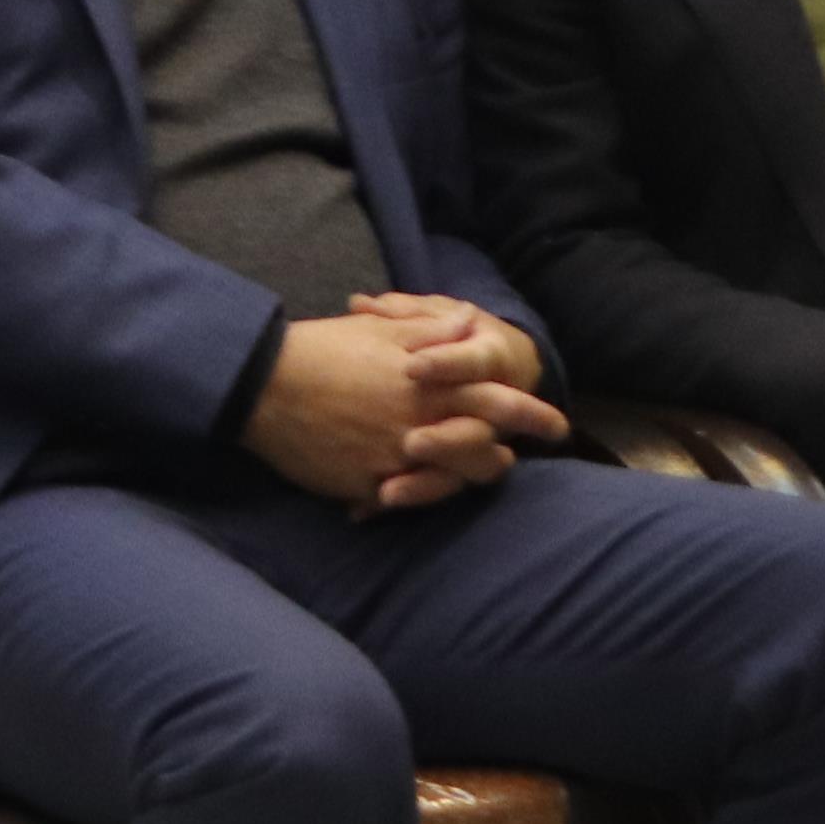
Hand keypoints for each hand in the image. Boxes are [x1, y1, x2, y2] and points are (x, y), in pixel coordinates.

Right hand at [244, 307, 564, 513]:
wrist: (267, 385)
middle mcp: (420, 424)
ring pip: (448, 480)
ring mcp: (394, 460)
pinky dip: (409, 496)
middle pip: (480, 449)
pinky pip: (399, 500)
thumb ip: (431, 331)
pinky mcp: (366, 485)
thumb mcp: (382, 332)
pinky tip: (412, 492)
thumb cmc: (326, 348)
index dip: (531, 413)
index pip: (496, 400)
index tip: (557, 424)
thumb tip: (469, 323)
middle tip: (515, 457)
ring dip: (467, 477)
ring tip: (479, 473)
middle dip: (504, 456)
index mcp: (429, 384)